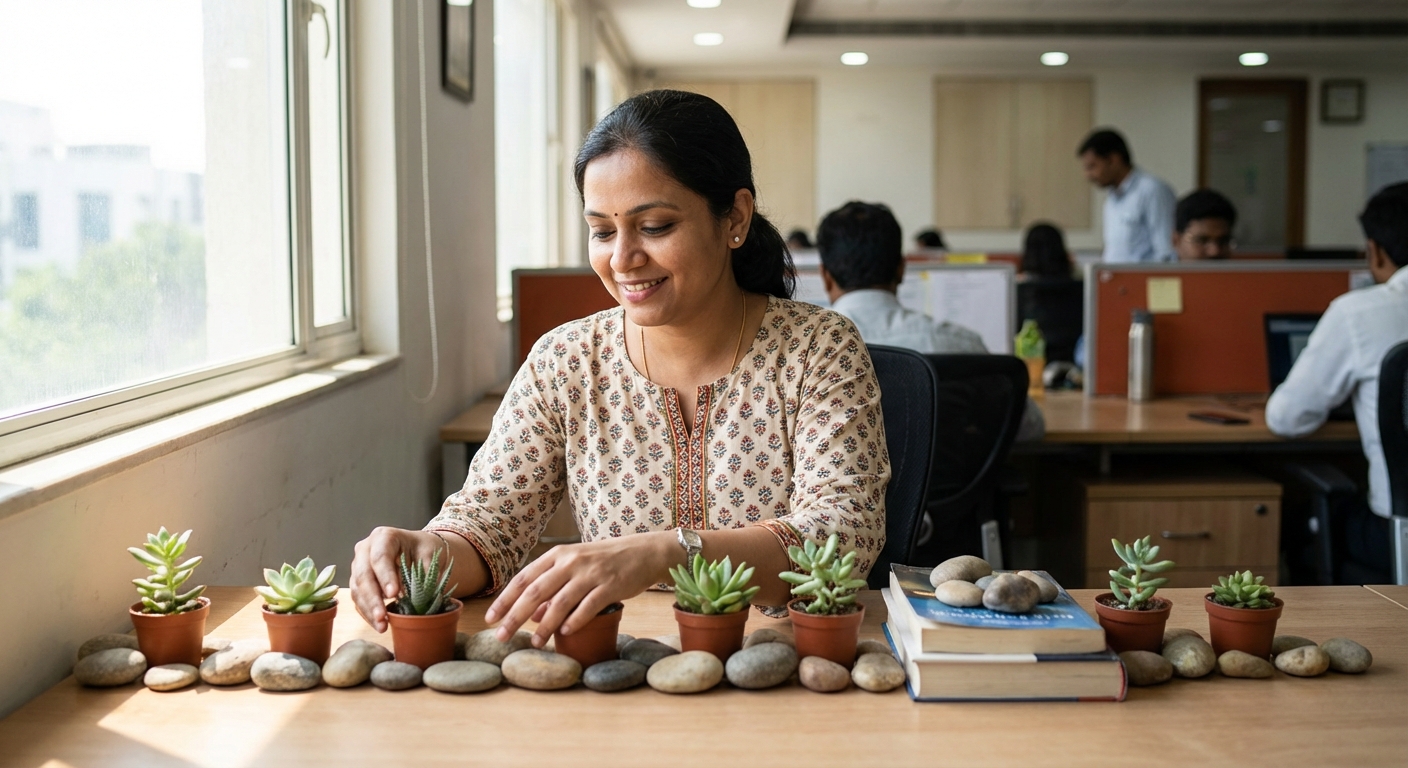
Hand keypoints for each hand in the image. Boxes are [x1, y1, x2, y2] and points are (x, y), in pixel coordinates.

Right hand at [350, 527, 442, 631]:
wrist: (418, 550)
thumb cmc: (423, 549)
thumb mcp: (430, 554)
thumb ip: (424, 571)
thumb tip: (419, 595)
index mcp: (384, 536)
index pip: (380, 556)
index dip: (385, 576)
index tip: (393, 594)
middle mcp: (365, 549)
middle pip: (363, 574)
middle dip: (373, 598)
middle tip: (383, 617)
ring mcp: (358, 565)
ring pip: (357, 589)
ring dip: (368, 610)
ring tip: (382, 626)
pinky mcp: (358, 581)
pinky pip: (358, 599)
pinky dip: (367, 613)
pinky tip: (378, 624)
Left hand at [485, 531, 676, 647]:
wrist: (644, 552)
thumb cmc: (605, 561)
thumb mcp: (576, 567)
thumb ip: (553, 588)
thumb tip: (530, 616)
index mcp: (559, 554)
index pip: (524, 578)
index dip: (505, 599)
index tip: (490, 619)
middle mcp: (571, 562)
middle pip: (535, 591)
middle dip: (515, 616)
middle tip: (501, 637)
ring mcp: (591, 574)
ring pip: (559, 603)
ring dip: (544, 626)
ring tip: (535, 643)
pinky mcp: (610, 586)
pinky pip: (587, 607)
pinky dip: (574, 622)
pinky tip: (565, 634)